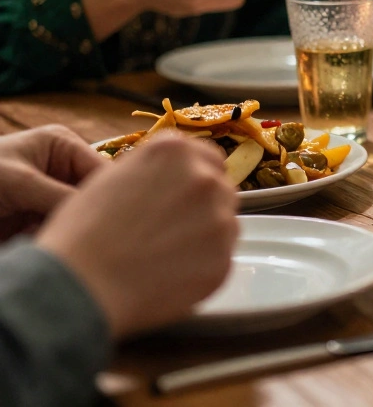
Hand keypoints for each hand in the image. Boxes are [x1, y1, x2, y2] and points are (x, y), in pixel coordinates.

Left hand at [0, 126, 102, 238]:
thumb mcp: (20, 182)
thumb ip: (61, 195)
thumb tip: (103, 214)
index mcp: (63, 145)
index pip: (101, 171)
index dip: (108, 195)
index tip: (109, 220)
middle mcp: (63, 168)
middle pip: (92, 195)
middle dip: (82, 214)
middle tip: (68, 227)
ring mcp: (52, 194)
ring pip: (77, 216)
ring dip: (65, 227)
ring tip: (42, 232)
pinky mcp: (39, 217)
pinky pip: (60, 229)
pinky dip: (52, 237)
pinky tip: (35, 238)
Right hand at [36, 135, 237, 337]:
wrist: (83, 286)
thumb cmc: (83, 235)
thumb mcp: (111, 179)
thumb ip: (151, 171)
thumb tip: (166, 178)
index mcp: (175, 152)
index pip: (207, 157)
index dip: (193, 177)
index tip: (182, 193)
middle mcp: (205, 179)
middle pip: (219, 189)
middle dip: (200, 205)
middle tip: (169, 228)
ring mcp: (220, 219)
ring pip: (223, 223)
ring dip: (204, 234)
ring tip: (164, 254)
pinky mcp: (225, 258)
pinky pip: (220, 257)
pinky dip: (202, 265)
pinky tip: (170, 274)